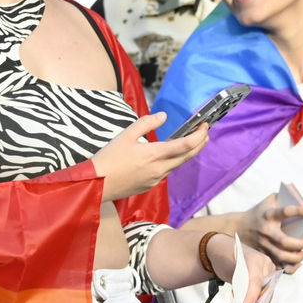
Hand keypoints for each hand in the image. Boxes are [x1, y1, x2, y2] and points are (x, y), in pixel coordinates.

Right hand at [91, 113, 207, 201]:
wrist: (97, 184)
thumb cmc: (109, 158)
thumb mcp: (126, 135)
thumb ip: (147, 123)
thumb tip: (163, 116)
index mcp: (155, 154)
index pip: (186, 145)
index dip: (199, 135)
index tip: (204, 125)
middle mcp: (160, 169)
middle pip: (188, 156)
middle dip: (200, 143)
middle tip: (205, 132)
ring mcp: (156, 179)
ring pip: (177, 165)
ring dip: (187, 153)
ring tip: (191, 142)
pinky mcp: (150, 185)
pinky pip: (166, 172)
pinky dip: (173, 161)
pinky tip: (168, 156)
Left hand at [206, 234, 277, 302]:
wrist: (224, 249)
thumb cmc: (223, 254)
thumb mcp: (226, 265)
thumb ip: (236, 281)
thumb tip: (243, 302)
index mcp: (256, 259)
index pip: (255, 282)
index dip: (251, 298)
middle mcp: (265, 265)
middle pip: (265, 290)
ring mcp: (267, 272)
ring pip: (267, 294)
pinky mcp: (264, 280)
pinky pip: (264, 294)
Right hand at [239, 194, 302, 271]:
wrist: (237, 227)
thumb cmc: (258, 213)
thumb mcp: (268, 201)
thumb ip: (283, 198)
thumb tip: (301, 200)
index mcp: (268, 215)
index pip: (285, 212)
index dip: (299, 210)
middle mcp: (266, 231)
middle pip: (285, 242)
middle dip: (302, 243)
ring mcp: (264, 245)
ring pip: (282, 256)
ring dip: (297, 257)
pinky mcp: (263, 255)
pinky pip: (277, 266)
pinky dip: (289, 267)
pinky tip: (297, 263)